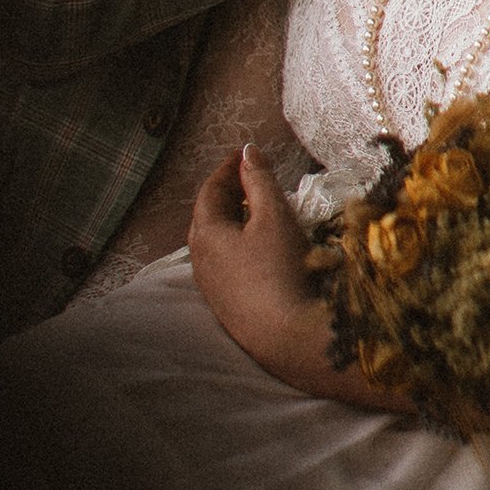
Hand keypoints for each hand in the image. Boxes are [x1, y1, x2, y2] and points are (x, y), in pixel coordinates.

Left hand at [188, 147, 408, 409]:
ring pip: (216, 244)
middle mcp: (200, 261)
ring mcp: (212, 288)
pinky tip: (259, 249)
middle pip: (208, 217)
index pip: (210, 191)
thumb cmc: (281, 269)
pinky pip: (226, 265)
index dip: (228, 169)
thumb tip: (248, 151)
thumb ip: (259, 180)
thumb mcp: (274, 216)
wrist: (289, 337)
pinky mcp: (227, 308)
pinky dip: (238, 246)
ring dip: (233, 221)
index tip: (246, 154)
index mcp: (205, 234)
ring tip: (257, 210)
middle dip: (228, 194)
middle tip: (250, 179)